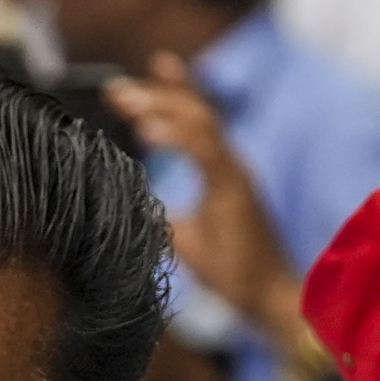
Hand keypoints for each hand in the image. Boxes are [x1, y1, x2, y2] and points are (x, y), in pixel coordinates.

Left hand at [106, 61, 308, 374]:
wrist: (266, 298)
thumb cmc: (231, 270)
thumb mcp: (183, 235)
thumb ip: (161, 210)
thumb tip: (127, 200)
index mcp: (221, 169)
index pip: (194, 118)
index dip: (168, 90)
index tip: (127, 82)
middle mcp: (231, 163)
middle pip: (194, 110)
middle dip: (153, 93)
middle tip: (114, 90)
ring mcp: (236, 173)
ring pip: (199, 121)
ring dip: (160, 107)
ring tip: (125, 103)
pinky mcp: (237, 189)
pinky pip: (204, 150)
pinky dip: (174, 137)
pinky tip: (145, 133)